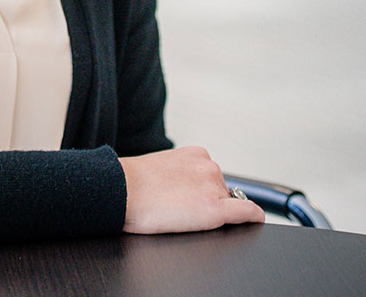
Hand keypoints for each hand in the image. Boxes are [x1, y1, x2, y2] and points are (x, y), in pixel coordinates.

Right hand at [119, 146, 265, 233]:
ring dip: (217, 210)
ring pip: (229, 203)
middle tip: (185, 210)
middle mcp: (209, 166)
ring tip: (189, 217)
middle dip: (210, 200)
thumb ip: (180, 172)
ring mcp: (213, 187)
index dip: (203, 190)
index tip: (194, 198)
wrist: (122, 191)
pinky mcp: (215, 209)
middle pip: (222, 190)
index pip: (211, 176)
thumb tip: (186, 189)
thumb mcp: (161, 166)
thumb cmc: (133, 183)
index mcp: (196, 153)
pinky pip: (246, 213)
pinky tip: (255, 222)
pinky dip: (253, 217)